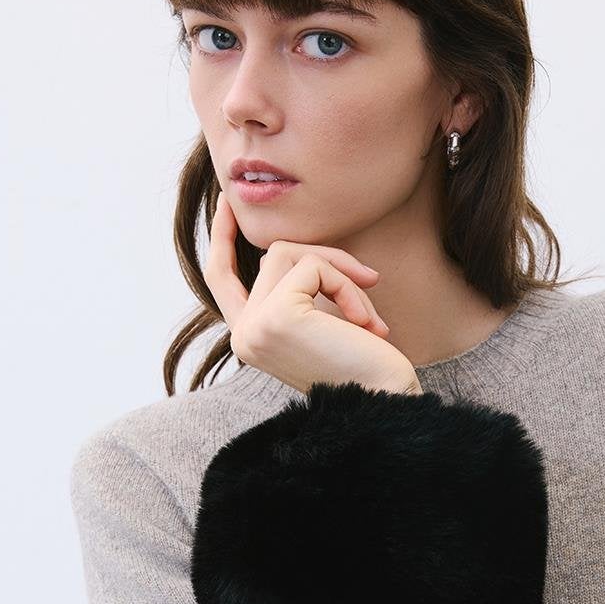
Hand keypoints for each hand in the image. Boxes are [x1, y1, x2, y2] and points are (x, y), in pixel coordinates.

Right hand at [203, 190, 421, 395]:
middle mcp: (243, 335)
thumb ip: (301, 291)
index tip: (227, 202)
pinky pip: (312, 265)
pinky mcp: (277, 315)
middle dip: (327, 259)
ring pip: (291, 253)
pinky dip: (346, 285)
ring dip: (341, 275)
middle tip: (371, 280)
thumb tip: (296, 251)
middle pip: (273, 255)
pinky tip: (365, 323)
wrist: (385, 401)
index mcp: (250, 339)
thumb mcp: (323, 322)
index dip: (222, 237)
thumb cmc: (366, 367)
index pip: (220, 279)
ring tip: (369, 317)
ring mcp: (254, 326)